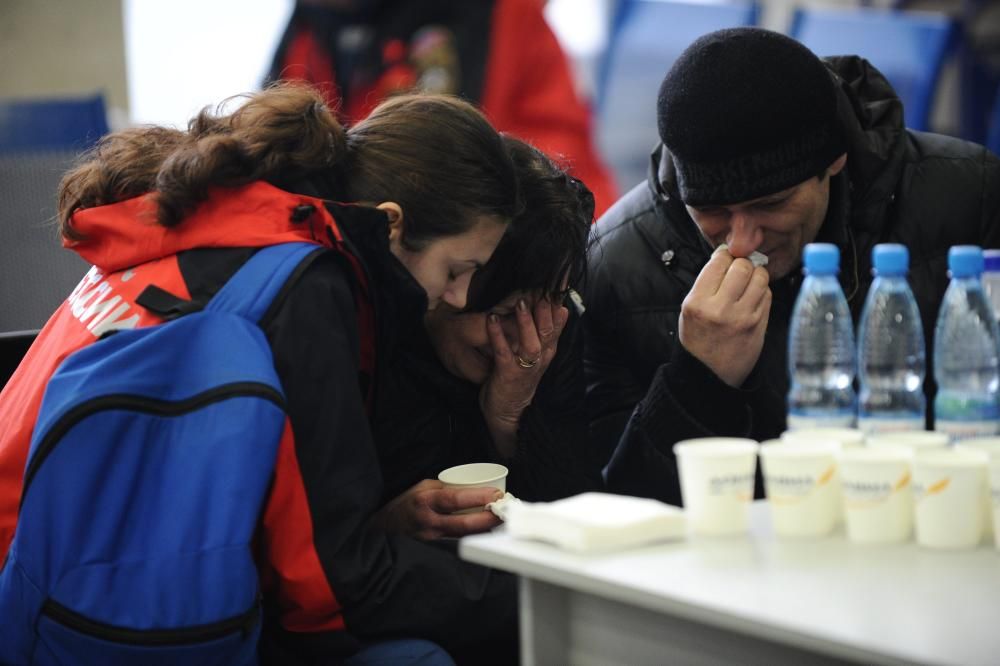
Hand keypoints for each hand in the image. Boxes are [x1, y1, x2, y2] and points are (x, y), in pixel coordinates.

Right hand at [370, 480, 503, 540]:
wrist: (384, 527)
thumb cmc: (405, 504)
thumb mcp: (424, 487)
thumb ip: (447, 489)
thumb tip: (475, 490)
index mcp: (425, 501)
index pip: (455, 500)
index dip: (478, 498)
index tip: (496, 495)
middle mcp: (428, 522)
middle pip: (465, 524)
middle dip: (489, 518)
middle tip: (504, 511)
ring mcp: (431, 539)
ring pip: (464, 536)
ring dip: (484, 528)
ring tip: (499, 519)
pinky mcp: (434, 549)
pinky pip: (458, 542)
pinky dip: (473, 536)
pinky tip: (484, 531)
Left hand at [480, 297, 569, 456]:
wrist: (509, 413)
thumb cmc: (520, 377)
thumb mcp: (538, 353)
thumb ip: (548, 331)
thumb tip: (562, 307)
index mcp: (548, 349)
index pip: (557, 321)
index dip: (556, 300)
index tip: (555, 279)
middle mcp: (541, 357)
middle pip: (547, 329)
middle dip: (544, 308)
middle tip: (539, 286)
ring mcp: (526, 367)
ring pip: (531, 342)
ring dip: (524, 322)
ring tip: (519, 302)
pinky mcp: (508, 375)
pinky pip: (504, 353)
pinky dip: (498, 336)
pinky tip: (491, 319)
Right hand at [679, 248, 770, 387]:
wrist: (709, 374)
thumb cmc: (698, 339)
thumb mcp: (689, 310)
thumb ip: (707, 283)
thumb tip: (728, 257)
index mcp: (698, 303)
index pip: (719, 262)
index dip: (725, 255)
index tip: (726, 258)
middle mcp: (720, 309)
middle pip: (743, 267)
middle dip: (743, 263)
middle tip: (739, 269)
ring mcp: (743, 318)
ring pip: (760, 278)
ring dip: (756, 275)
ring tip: (748, 282)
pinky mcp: (759, 326)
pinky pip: (767, 295)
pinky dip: (762, 291)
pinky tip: (752, 298)